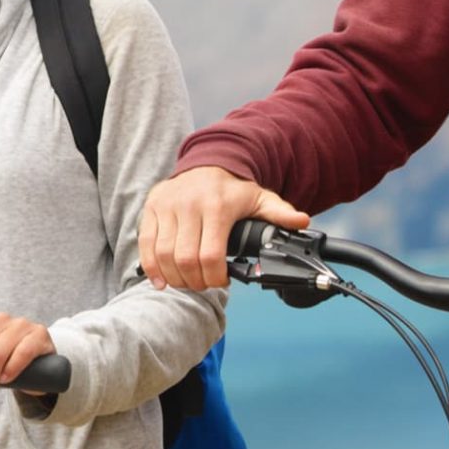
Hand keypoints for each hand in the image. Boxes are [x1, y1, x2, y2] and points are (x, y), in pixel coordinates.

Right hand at [138, 166, 310, 291]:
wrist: (207, 163)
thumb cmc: (234, 189)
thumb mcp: (260, 198)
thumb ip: (280, 213)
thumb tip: (302, 222)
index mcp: (217, 206)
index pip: (211, 255)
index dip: (215, 277)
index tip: (222, 281)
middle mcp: (188, 204)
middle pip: (185, 260)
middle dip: (195, 281)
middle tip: (204, 284)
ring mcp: (167, 205)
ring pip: (164, 255)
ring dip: (175, 277)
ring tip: (187, 282)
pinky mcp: (152, 208)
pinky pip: (146, 244)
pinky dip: (152, 268)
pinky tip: (162, 280)